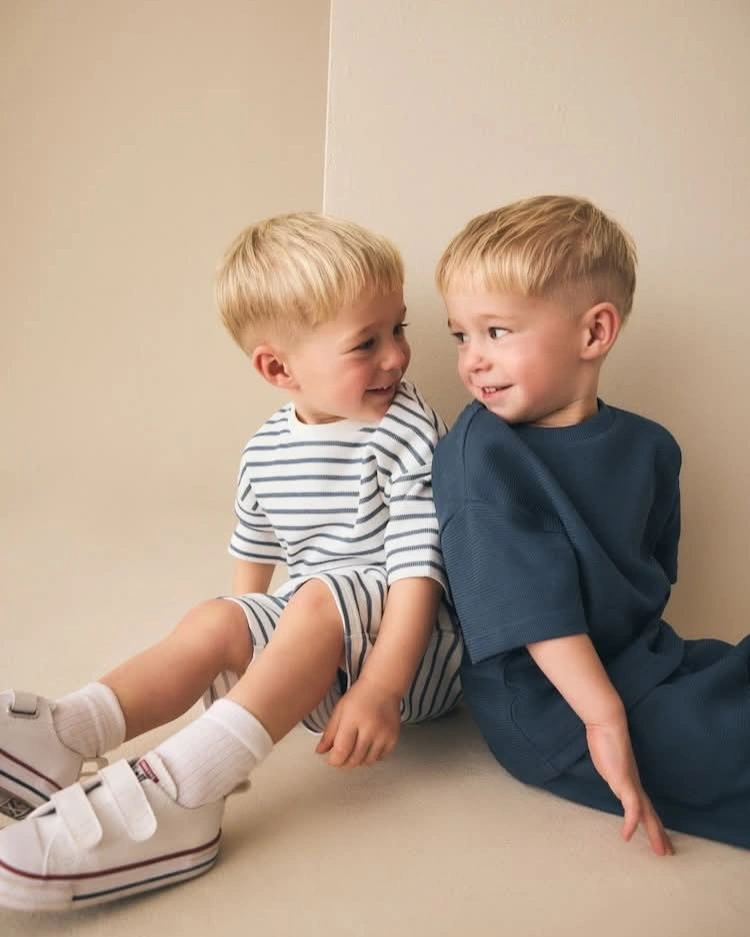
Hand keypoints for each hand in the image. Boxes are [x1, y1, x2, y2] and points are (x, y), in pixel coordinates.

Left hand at [315, 676, 401, 767]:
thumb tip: (320, 751)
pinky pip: (380, 758)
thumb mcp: (339, 710)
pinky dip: (371, 757)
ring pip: (367, 761)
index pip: (341, 751)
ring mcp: (383, 734)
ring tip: (353, 750)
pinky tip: (366, 747)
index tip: (331, 758)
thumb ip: (329, 733)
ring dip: (357, 761)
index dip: (334, 760)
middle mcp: (369, 728)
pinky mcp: (393, 738)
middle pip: (354, 759)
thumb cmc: (360, 696)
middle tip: (340, 756)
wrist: (383, 686)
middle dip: (344, 762)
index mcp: (352, 720)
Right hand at [586, 722, 673, 855]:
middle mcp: (634, 785)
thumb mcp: (608, 762)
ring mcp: (630, 784)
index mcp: (631, 782)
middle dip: (659, 834)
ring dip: (654, 832)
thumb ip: (612, 772)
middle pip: (650, 814)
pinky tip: (626, 835)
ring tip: (660, 850)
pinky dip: (630, 822)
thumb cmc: (606, 739)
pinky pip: (630, 807)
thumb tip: (611, 775)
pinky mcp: (623, 781)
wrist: (607, 724)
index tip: (660, 839)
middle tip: (668, 853)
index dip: (653, 824)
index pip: (645, 808)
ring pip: (645, 814)